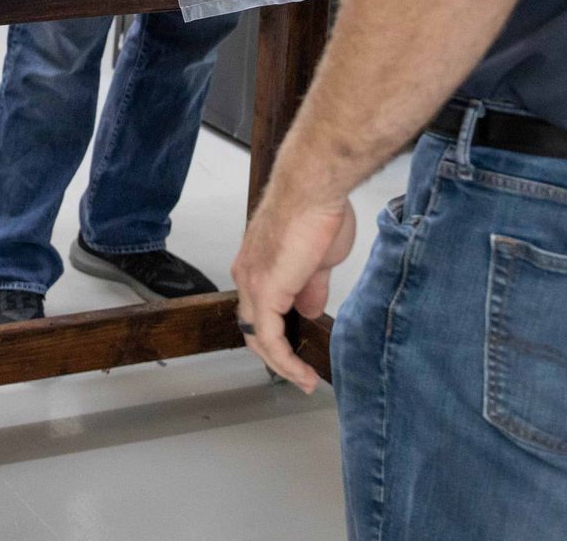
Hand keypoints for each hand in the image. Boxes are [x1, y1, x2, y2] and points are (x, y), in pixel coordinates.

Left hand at [232, 183, 357, 392]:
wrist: (315, 186)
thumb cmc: (318, 209)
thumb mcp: (319, 258)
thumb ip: (311, 285)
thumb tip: (310, 307)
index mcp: (257, 262)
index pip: (259, 307)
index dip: (276, 331)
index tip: (299, 348)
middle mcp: (247, 273)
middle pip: (253, 326)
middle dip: (277, 355)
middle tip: (301, 373)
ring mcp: (252, 283)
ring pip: (258, 336)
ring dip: (282, 363)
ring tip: (305, 380)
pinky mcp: (264, 292)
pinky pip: (270, 338)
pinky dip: (285, 361)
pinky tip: (303, 374)